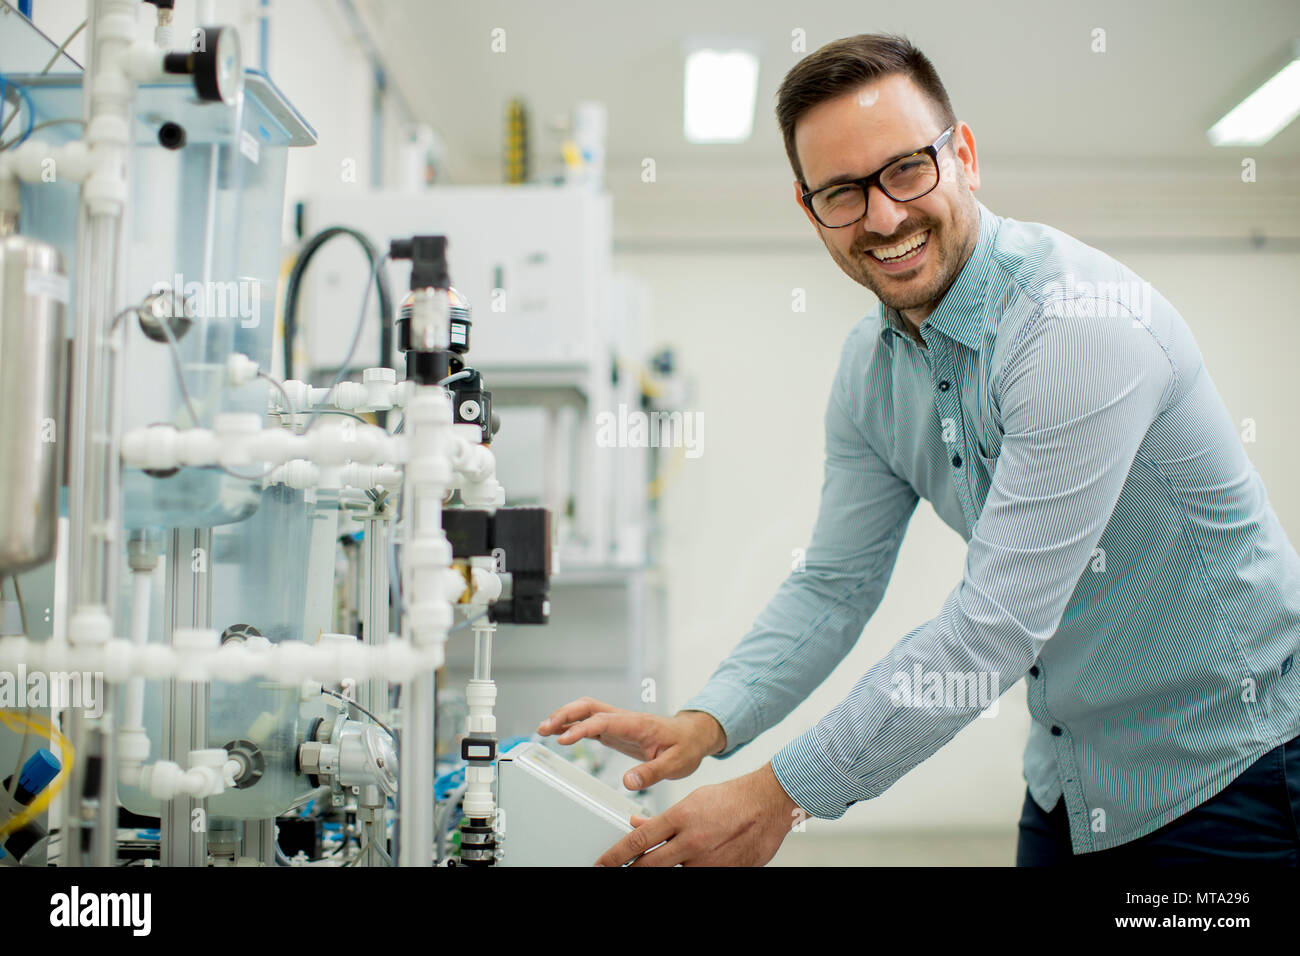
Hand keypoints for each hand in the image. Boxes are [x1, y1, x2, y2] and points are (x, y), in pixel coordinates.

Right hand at [537, 697, 724, 789]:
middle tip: (544, 728)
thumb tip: (627, 783)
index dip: (581, 728)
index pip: (603, 721)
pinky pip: (590, 723)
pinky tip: (560, 734)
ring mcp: (619, 723)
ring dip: (565, 717)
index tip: (564, 740)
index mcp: (637, 724)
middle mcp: (624, 719)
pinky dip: (572, 726)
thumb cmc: (687, 746)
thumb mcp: (676, 764)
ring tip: (543, 730)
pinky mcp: (617, 731)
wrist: (694, 735)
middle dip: (564, 714)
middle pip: (588, 707)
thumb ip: (652, 773)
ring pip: (586, 711)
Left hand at [596, 763, 802, 866]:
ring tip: (673, 856)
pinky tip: (700, 858)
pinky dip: (692, 868)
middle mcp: (691, 842)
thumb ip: (663, 818)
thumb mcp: (691, 801)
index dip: (615, 856)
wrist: (768, 804)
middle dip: (631, 870)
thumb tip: (637, 825)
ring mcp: (707, 861)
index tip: (602, 864)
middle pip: (649, 865)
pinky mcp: (723, 872)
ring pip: (674, 872)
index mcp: (680, 818)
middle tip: (618, 871)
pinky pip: (698, 874)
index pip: (638, 842)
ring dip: (667, 867)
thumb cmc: (732, 798)